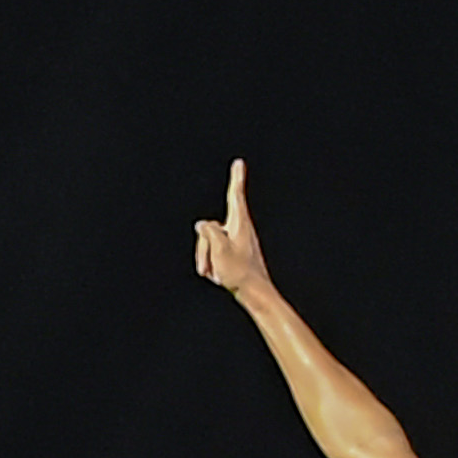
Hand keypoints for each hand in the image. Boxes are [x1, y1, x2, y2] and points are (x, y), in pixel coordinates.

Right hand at [192, 159, 271, 301]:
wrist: (255, 294)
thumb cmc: (240, 272)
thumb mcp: (219, 249)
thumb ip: (208, 232)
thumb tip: (202, 224)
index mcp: (240, 224)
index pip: (236, 195)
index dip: (236, 178)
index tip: (239, 163)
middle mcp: (239, 230)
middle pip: (210, 229)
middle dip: (205, 248)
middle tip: (214, 266)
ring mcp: (236, 243)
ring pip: (209, 243)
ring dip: (208, 259)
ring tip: (219, 273)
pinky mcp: (233, 254)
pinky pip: (213, 255)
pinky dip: (213, 265)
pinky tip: (221, 276)